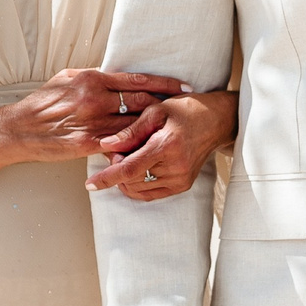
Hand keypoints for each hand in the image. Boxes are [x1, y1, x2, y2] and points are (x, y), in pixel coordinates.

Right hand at [0, 68, 186, 164]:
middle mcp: (96, 98)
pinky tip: (148, 149)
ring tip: (172, 131)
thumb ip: (95, 77)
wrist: (19, 129)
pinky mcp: (88, 144)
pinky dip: (134, 146)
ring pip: (135, 125)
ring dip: (153, 129)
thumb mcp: (67, 78)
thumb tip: (115, 74)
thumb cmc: (43, 102)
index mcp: (93, 79)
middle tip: (185, 111)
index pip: (139, 80)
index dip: (166, 85)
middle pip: (143, 103)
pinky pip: (119, 145)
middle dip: (166, 107)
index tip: (185, 87)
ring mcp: (93, 122)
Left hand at [87, 90, 236, 200]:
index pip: (130, 169)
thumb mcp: (155, 111)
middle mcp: (175, 167)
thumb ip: (129, 131)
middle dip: (117, 169)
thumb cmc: (184, 111)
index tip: (90, 185)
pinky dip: (138, 185)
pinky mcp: (182, 186)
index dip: (107, 178)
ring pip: (139, 189)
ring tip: (131, 157)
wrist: (215, 122)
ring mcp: (180, 179)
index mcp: (167, 146)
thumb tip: (105, 145)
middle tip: (119, 151)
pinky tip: (137, 169)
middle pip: (131, 180)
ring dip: (126, 178)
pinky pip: (151, 194)